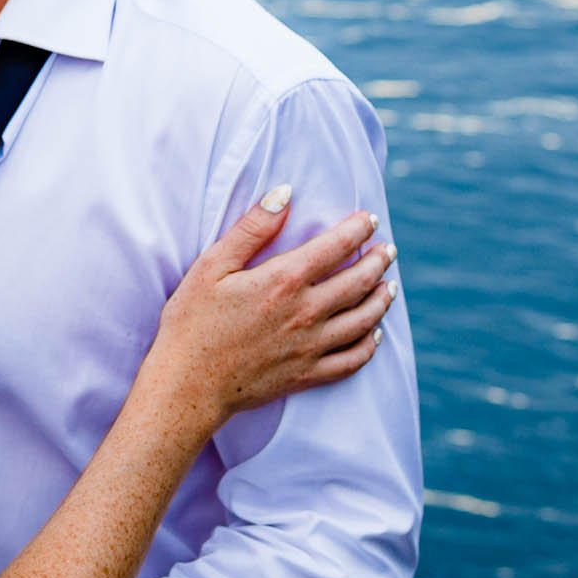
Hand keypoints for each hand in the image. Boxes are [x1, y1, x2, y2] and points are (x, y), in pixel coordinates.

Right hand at [147, 190, 395, 433]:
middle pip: (358, 282)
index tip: (370, 219)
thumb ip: (252, 228)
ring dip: (382, 300)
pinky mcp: (307, 375)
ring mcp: (310, 347)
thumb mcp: (212, 264)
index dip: (358, 229)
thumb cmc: (192, 321)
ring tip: (390, 286)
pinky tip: (374, 334)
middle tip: (388, 250)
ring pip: (363, 320)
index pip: (335, 246)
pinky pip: (352, 361)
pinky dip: (369, 345)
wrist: (187, 384)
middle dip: (378, 261)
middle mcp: (306, 313)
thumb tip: (285, 193)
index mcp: (284, 280)